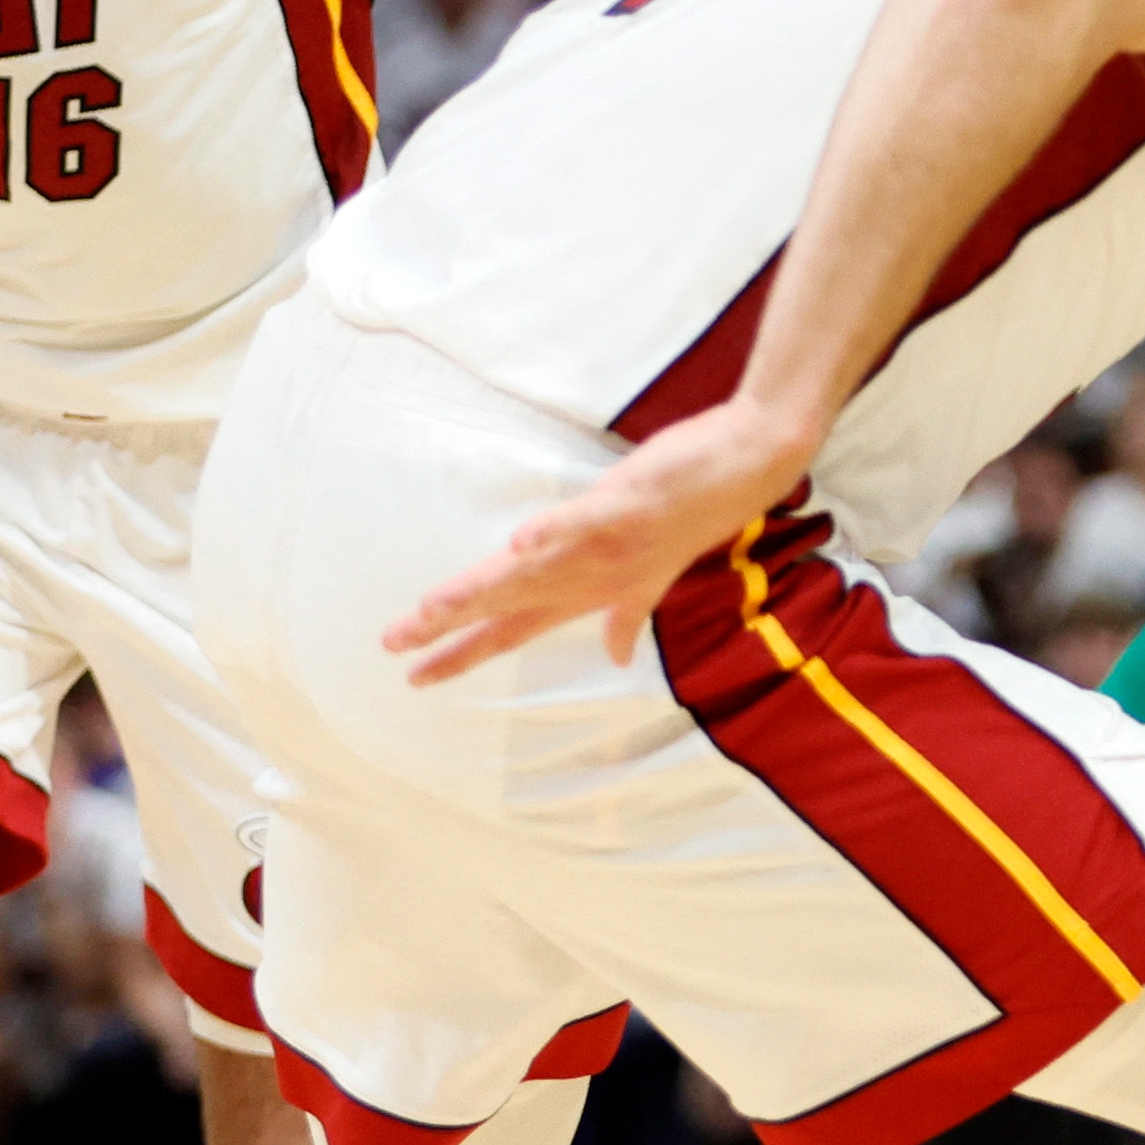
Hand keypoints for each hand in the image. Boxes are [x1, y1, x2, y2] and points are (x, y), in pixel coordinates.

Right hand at [386, 398, 816, 684]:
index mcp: (595, 590)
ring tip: (434, 605)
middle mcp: (597, 574)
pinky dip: (555, 532)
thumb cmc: (694, 513)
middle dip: (451, 627)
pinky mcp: (630, 503)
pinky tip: (520, 543)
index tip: (418, 677)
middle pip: (510, 605)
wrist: (748, 467)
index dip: (467, 652)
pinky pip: (587, 519)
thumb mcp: (658, 571)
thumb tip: (616, 654)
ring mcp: (613, 541)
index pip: (517, 629)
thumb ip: (628, 612)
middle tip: (395, 647)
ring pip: (535, 570)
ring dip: (486, 587)